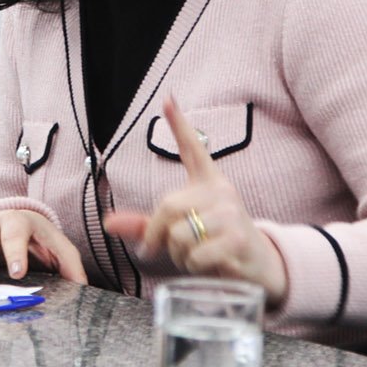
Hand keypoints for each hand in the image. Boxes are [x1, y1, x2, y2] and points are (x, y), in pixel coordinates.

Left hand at [104, 96, 288, 303]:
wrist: (259, 268)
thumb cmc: (215, 246)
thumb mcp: (180, 232)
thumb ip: (146, 226)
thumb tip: (108, 222)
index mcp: (208, 183)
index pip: (193, 149)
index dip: (179, 124)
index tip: (168, 98)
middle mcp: (220, 191)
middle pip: (167, 206)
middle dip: (161, 236)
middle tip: (176, 249)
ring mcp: (231, 213)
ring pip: (179, 235)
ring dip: (180, 256)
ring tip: (199, 256)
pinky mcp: (238, 237)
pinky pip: (196, 255)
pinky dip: (195, 267)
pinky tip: (212, 265)